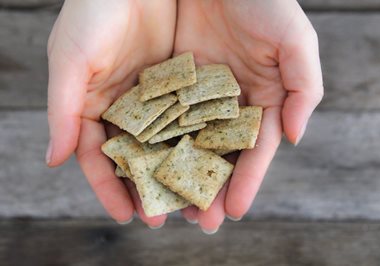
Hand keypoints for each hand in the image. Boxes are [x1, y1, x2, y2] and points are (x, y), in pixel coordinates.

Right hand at [46, 0, 176, 225]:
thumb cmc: (93, 13)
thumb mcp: (71, 61)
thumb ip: (63, 111)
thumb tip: (53, 160)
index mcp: (93, 108)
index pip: (99, 159)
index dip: (110, 189)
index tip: (126, 217)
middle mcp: (124, 109)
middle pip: (136, 158)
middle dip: (148, 188)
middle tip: (165, 218)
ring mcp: (154, 99)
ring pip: (165, 144)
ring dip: (175, 171)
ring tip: (191, 200)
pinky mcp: (180, 86)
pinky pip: (189, 118)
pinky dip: (196, 140)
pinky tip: (209, 160)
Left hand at [175, 0, 322, 231]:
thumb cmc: (264, 2)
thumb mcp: (296, 41)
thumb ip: (304, 89)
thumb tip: (296, 137)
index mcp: (261, 100)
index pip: (255, 149)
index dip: (246, 180)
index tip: (232, 211)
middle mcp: (229, 104)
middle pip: (220, 154)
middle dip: (210, 188)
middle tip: (198, 222)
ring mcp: (198, 96)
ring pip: (188, 143)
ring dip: (181, 175)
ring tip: (170, 207)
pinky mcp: (170, 83)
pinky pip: (161, 117)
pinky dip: (155, 143)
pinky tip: (146, 167)